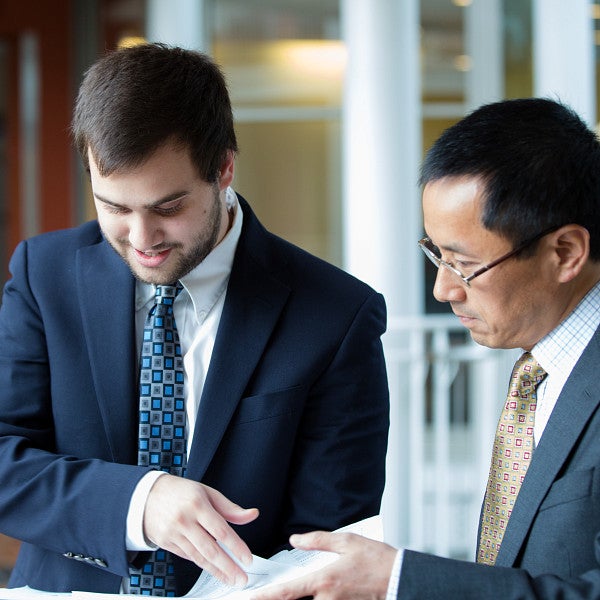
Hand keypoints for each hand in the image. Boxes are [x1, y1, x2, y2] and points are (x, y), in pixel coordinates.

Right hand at [143, 474, 258, 586]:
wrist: (147, 496)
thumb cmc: (181, 492)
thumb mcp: (207, 492)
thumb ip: (230, 508)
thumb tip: (252, 515)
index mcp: (197, 504)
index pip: (221, 530)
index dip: (236, 547)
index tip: (247, 559)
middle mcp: (184, 520)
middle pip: (210, 549)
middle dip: (228, 567)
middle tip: (242, 578)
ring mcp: (173, 533)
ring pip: (198, 557)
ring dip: (217, 571)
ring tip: (231, 579)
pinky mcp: (166, 543)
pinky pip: (187, 557)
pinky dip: (202, 564)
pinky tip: (213, 570)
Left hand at [252, 531, 396, 599]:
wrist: (399, 579)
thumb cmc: (376, 559)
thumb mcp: (346, 542)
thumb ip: (318, 541)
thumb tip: (295, 540)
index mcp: (324, 580)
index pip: (286, 592)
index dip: (264, 597)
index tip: (249, 598)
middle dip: (276, 599)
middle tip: (255, 597)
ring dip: (293, 599)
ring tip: (278, 593)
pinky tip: (304, 594)